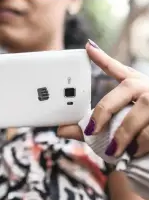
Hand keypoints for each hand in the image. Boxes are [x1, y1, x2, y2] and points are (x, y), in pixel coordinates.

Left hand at [58, 39, 148, 157]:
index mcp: (132, 83)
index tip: (86, 47)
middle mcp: (145, 87)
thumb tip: (59, 130)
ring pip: (134, 120)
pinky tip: (135, 152)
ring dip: (123, 138)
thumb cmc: (140, 120)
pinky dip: (140, 147)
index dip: (100, 57)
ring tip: (115, 150)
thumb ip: (91, 124)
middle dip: (102, 115)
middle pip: (118, 97)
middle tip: (90, 131)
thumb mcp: (120, 116)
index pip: (115, 68)